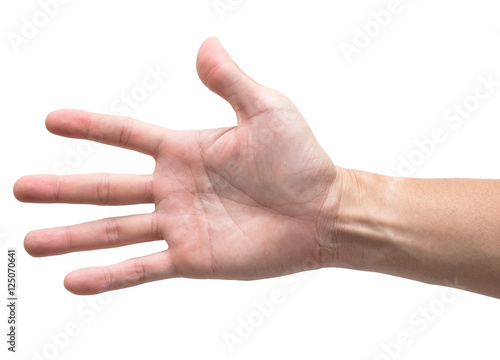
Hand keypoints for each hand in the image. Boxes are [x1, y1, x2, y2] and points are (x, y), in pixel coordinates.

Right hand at [14, 38, 341, 294]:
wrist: (323, 212)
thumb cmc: (300, 160)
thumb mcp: (266, 110)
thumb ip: (231, 81)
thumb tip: (206, 43)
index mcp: (186, 149)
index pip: (127, 134)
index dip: (90, 126)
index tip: (51, 119)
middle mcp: (175, 187)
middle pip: (107, 187)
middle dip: (63, 188)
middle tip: (20, 188)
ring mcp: (180, 225)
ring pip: (115, 230)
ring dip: (72, 236)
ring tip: (30, 240)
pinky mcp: (192, 258)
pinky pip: (142, 267)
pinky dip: (108, 275)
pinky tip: (72, 280)